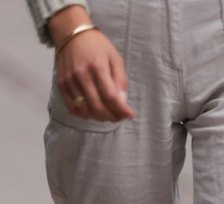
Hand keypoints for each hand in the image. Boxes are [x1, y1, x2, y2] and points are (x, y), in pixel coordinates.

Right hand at [49, 6, 134, 121]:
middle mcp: (81, 75)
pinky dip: (84, 114)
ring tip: (108, 115)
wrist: (70, 32)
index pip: (110, 97)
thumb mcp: (115, 58)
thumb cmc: (97, 45)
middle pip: (98, 107)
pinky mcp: (61, 84)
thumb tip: (123, 101)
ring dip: (99, 118)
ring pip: (85, 110)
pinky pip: (71, 107)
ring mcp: (69, 81)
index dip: (121, 110)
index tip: (130, 115)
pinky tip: (93, 112)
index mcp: (97, 68)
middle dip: (112, 117)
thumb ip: (120, 80)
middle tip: (120, 116)